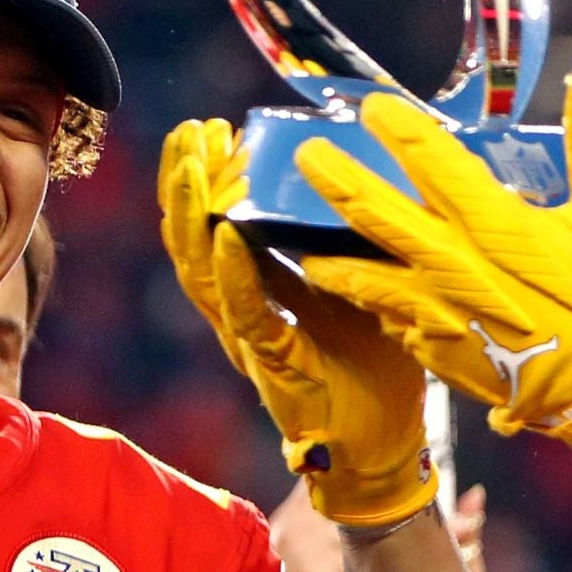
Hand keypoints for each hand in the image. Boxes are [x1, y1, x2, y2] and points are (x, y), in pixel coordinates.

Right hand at [158, 120, 436, 526]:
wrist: (385, 443)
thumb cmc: (375, 362)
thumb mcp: (364, 282)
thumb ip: (350, 240)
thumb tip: (367, 176)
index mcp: (259, 288)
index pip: (214, 222)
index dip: (205, 176)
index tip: (209, 128)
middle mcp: (241, 312)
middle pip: (191, 239)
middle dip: (186, 181)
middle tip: (191, 130)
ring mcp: (250, 340)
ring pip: (200, 271)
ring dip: (191, 214)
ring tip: (191, 165)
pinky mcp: (273, 365)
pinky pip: (243, 314)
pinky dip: (233, 273)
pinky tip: (227, 235)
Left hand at [296, 58, 571, 472]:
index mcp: (495, 223)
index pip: (432, 160)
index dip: (397, 127)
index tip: (371, 106)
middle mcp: (454, 263)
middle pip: (374, 213)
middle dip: (335, 179)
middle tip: (305, 155)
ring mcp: (436, 310)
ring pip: (362, 274)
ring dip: (328, 252)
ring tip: (296, 235)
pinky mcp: (433, 348)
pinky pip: (385, 317)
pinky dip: (363, 301)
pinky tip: (348, 290)